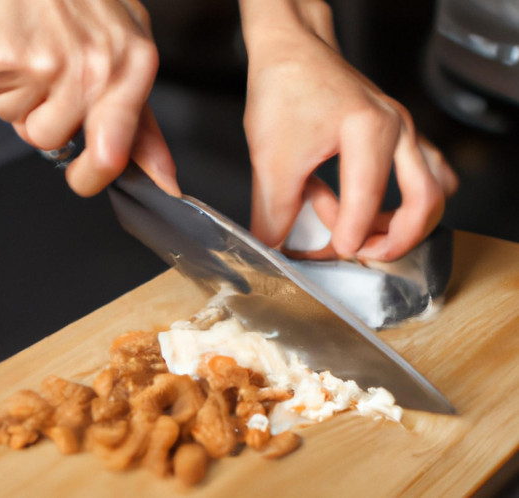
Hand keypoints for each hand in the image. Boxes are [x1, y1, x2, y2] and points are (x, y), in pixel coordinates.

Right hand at [0, 0, 178, 195]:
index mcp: (132, 66)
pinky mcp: (0, 57)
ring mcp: (45, 62)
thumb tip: (163, 179)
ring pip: (21, 124)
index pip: (114, 151)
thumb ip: (143, 122)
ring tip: (31, 53)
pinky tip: (12, 43)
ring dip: (20, 99)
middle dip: (44, 118)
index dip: (93, 175)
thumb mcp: (128, 50)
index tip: (82, 178)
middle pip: (53, 141)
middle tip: (50, 73)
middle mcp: (93, 67)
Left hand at [239, 0, 457, 260]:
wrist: (292, 49)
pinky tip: (368, 206)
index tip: (332, 254)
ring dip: (402, 223)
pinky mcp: (399, 134)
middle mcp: (397, 129)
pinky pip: (424, 174)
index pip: (367, 201)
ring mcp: (403, 130)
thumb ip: (273, 210)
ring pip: (430, 190)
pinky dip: (404, 200)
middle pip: (425, 202)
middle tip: (364, 256)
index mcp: (368, 130)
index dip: (348, 238)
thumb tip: (274, 247)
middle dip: (396, 241)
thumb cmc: (285, 87)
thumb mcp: (271, 156)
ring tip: (361, 231)